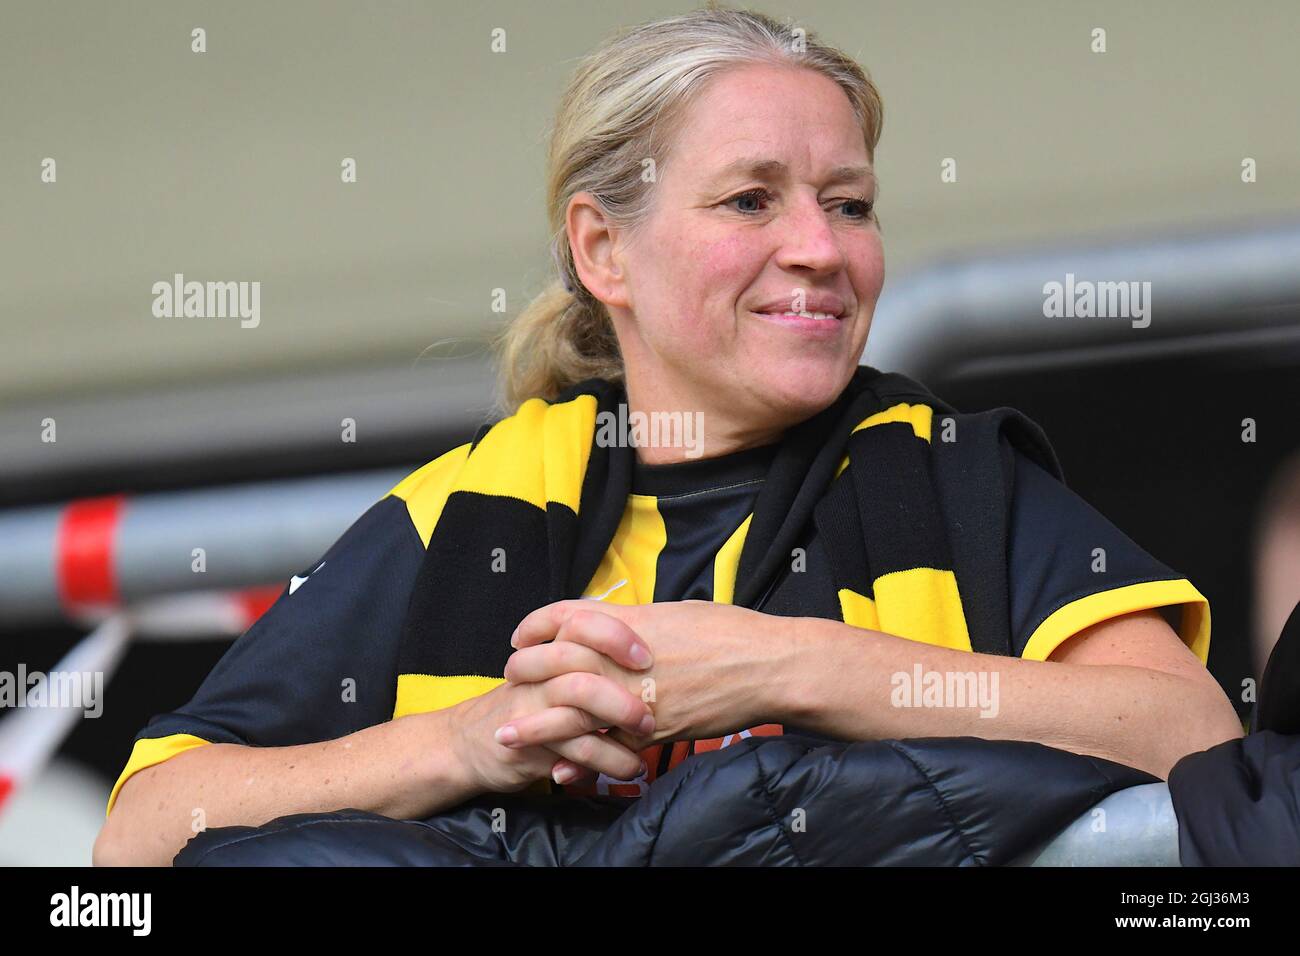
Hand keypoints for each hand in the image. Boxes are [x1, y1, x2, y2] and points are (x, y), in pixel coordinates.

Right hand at [446, 636, 655, 792]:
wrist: (468, 742)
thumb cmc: (525, 705)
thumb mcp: (548, 672)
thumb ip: (586, 657)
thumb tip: (644, 651)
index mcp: (548, 650)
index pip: (581, 623)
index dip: (615, 635)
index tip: (645, 655)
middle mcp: (539, 675)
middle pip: (582, 665)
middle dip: (623, 689)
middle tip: (651, 710)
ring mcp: (534, 711)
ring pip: (580, 712)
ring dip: (620, 727)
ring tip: (645, 739)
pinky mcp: (531, 747)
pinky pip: (576, 753)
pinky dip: (609, 761)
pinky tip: (630, 767)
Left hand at [503, 600, 790, 771]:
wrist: (767, 665)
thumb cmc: (729, 633)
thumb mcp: (674, 613)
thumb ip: (636, 622)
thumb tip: (613, 625)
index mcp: (628, 622)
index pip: (562, 617)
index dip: (535, 625)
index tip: (521, 635)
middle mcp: (623, 657)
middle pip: (554, 661)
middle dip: (524, 671)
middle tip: (508, 680)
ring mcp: (635, 695)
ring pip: (570, 710)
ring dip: (535, 725)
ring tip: (508, 735)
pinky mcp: (652, 729)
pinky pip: (606, 747)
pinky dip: (580, 760)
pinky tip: (561, 770)